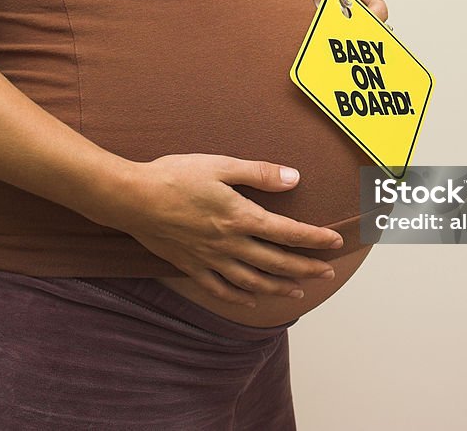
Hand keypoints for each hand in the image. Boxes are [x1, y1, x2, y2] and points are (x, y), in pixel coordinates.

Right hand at [115, 154, 343, 306]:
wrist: (131, 198)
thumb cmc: (175, 176)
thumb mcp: (220, 165)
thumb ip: (259, 173)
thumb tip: (294, 178)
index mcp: (240, 217)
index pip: (288, 233)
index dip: (314, 239)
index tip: (335, 241)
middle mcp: (230, 244)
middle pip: (276, 263)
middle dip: (306, 269)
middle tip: (327, 272)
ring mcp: (210, 259)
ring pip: (253, 282)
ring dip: (279, 288)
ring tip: (297, 291)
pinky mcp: (191, 266)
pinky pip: (220, 289)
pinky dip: (239, 297)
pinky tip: (251, 300)